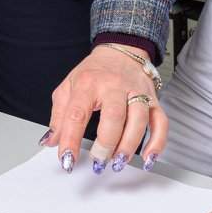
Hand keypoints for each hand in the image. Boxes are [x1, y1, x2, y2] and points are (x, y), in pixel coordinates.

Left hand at [45, 44, 166, 173]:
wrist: (121, 50)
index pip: (76, 114)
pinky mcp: (153, 100)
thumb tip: (51, 142)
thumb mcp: (68, 87)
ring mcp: (136, 92)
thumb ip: (58, 116)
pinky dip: (157, 143)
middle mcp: (114, 86)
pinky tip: (148, 158)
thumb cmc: (94, 72)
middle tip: (98, 161)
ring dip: (129, 145)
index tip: (67, 160)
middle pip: (114, 116)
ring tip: (118, 162)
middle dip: (106, 143)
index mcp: (88, 84)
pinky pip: (160, 122)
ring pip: (139, 120)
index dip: (70, 140)